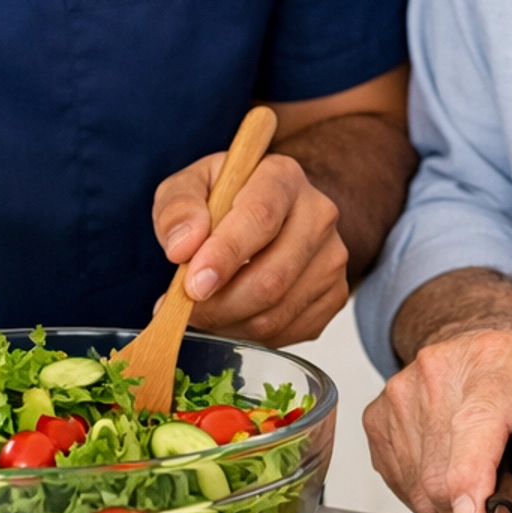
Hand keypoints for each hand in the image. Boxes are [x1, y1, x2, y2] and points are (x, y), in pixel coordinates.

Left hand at [151, 151, 347, 343]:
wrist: (269, 214)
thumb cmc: (226, 199)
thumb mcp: (190, 187)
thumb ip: (177, 207)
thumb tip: (183, 247)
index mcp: (282, 177)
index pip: (260, 218)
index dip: (224, 256)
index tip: (193, 285)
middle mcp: (318, 215)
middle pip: (271, 277)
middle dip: (219, 305)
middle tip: (184, 308)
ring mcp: (331, 258)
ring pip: (276, 313)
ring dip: (227, 323)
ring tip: (203, 310)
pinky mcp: (334, 295)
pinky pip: (286, 333)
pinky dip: (247, 334)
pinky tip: (231, 315)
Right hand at [364, 326, 511, 512]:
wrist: (483, 345)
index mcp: (495, 362)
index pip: (475, 424)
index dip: (470, 478)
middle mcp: (437, 373)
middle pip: (444, 475)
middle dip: (480, 512)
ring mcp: (399, 395)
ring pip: (422, 490)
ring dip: (458, 506)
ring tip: (485, 474)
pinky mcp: (376, 418)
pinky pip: (405, 486)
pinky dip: (434, 495)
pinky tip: (455, 467)